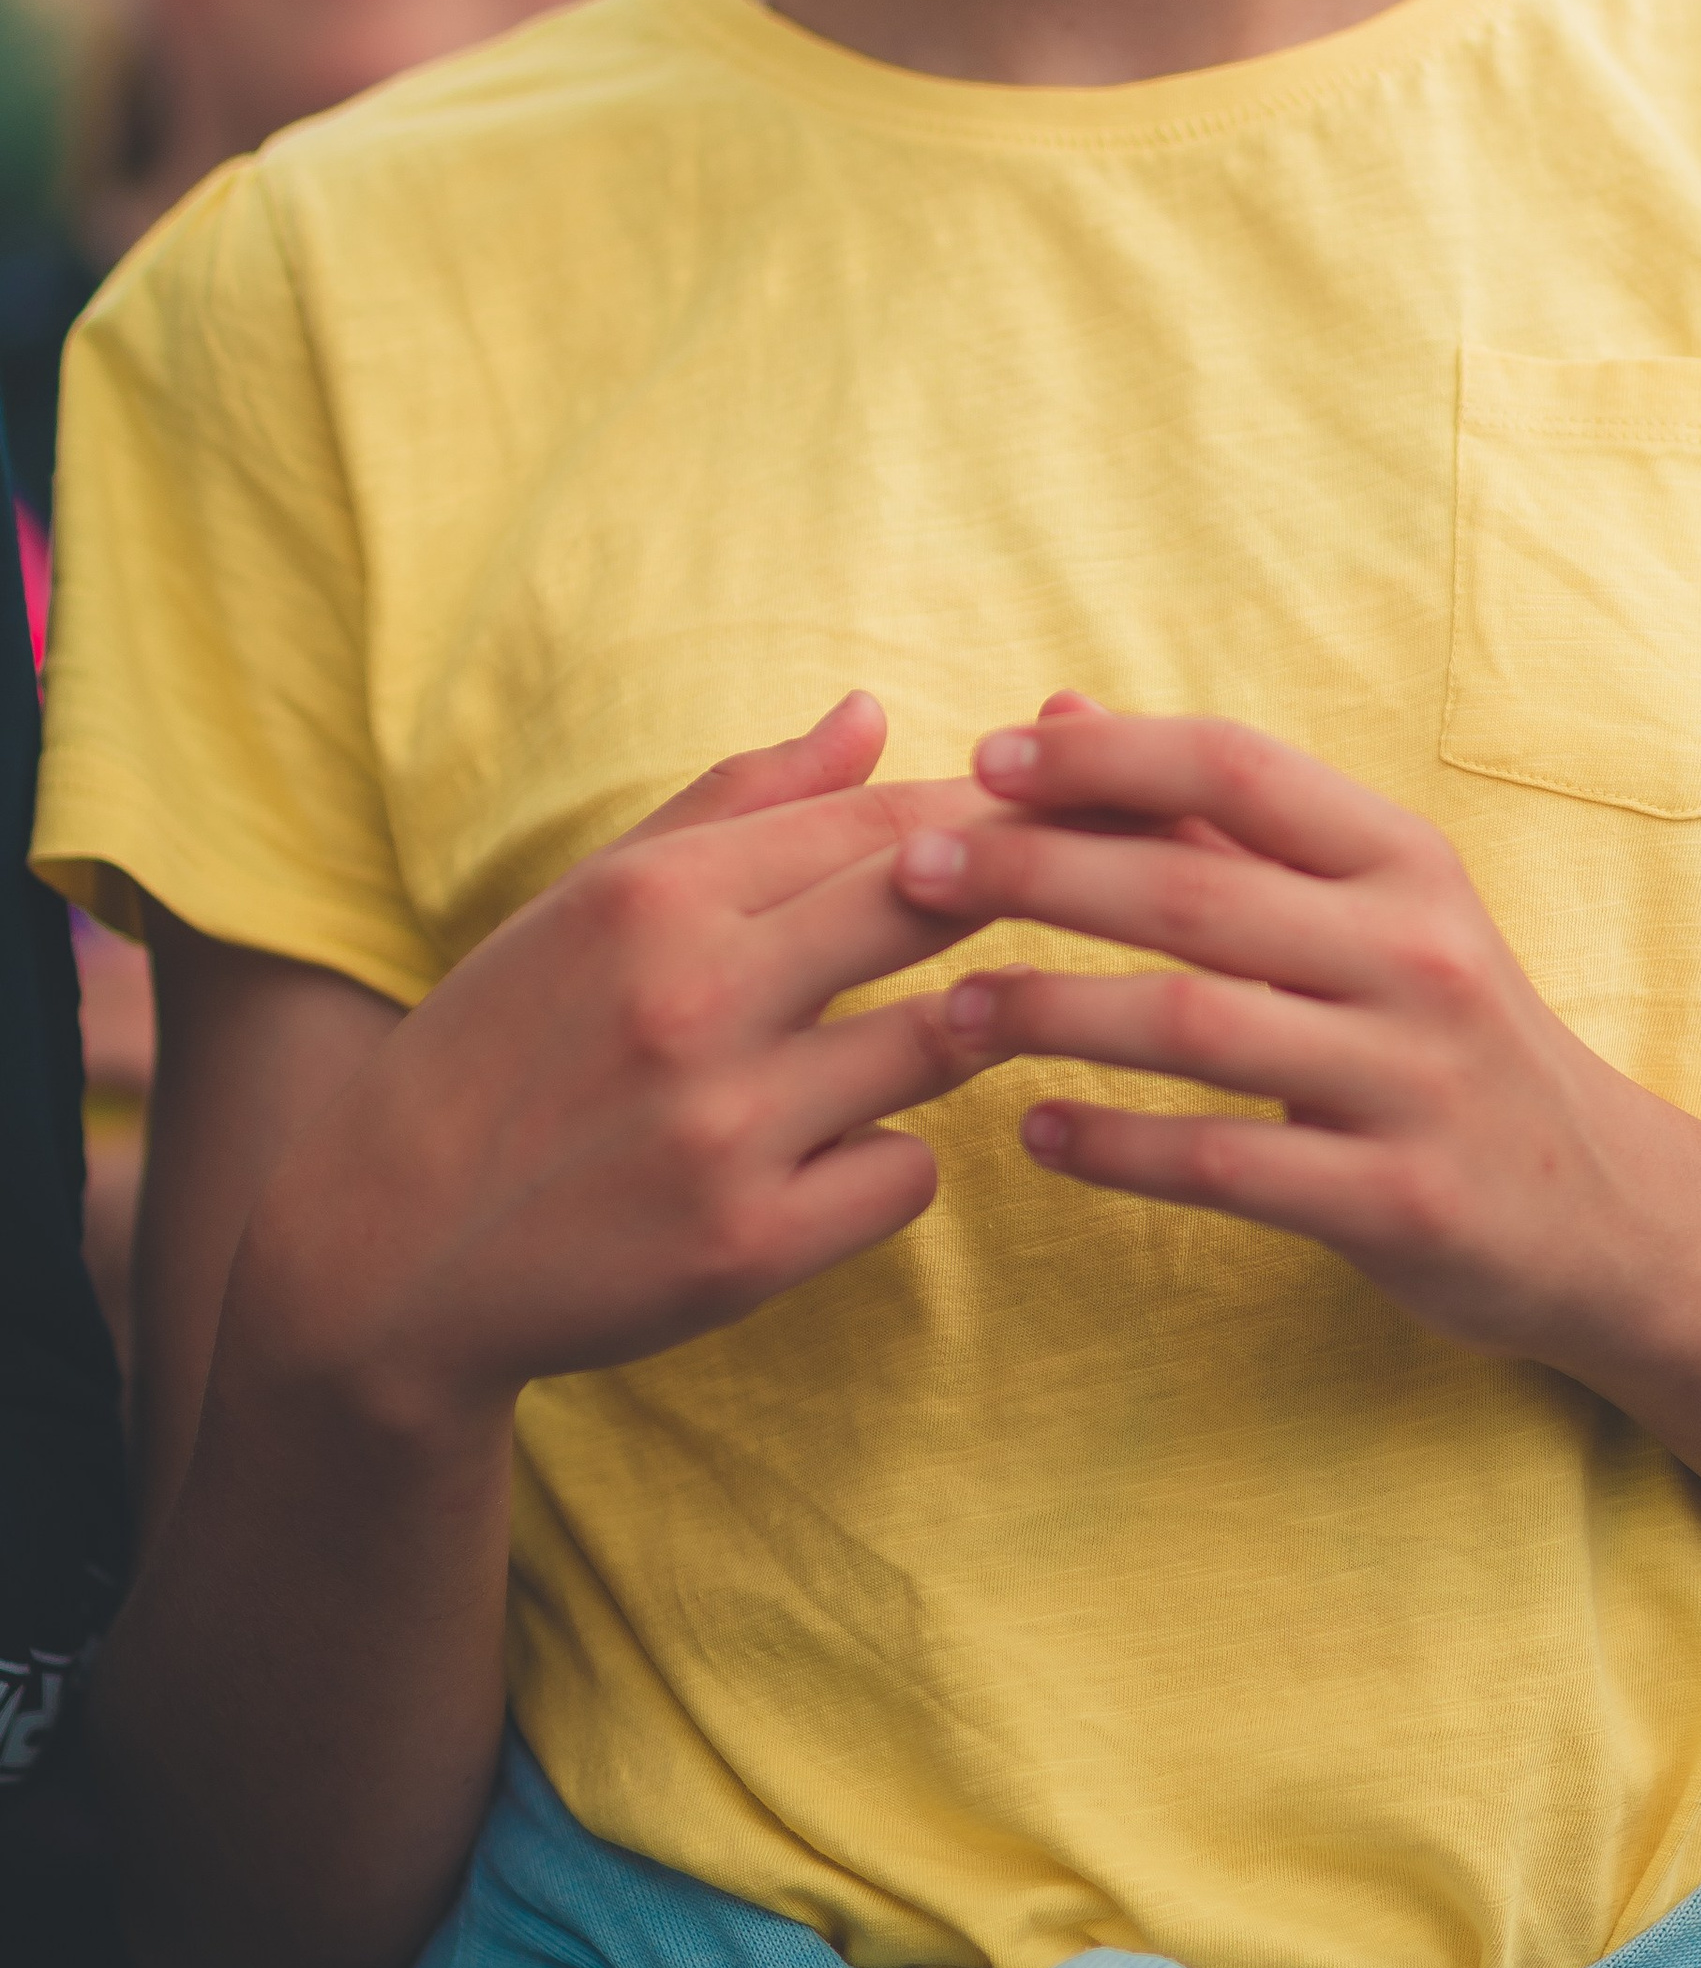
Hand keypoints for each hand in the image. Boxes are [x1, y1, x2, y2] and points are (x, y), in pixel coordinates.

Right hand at [229, 692, 1001, 1431]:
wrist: (382, 1254)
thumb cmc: (503, 1048)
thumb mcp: (593, 899)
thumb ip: (741, 802)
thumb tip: (872, 713)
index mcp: (653, 897)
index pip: (881, 821)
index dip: (986, 813)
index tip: (1039, 821)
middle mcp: (691, 1000)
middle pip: (932, 908)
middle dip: (1015, 895)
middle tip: (1050, 903)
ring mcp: (724, 1129)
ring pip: (945, 1040)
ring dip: (955, 1030)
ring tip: (924, 1028)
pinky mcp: (748, 1249)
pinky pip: (907, 1173)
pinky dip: (890, 1159)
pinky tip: (833, 1156)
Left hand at [897, 705, 1677, 1365]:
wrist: (1603, 1211)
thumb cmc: (1444, 1035)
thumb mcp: (1364, 907)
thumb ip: (1210, 818)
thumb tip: (1057, 710)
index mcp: (1404, 859)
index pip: (1239, 766)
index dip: (1106, 755)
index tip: (984, 759)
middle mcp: (1417, 952)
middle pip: (1195, 891)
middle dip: (1039, 872)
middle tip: (914, 873)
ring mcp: (1413, 1078)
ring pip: (1197, 1026)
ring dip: (1053, 1012)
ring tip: (948, 1013)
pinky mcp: (1399, 1200)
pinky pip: (1227, 1166)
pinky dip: (1117, 1148)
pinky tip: (1032, 1134)